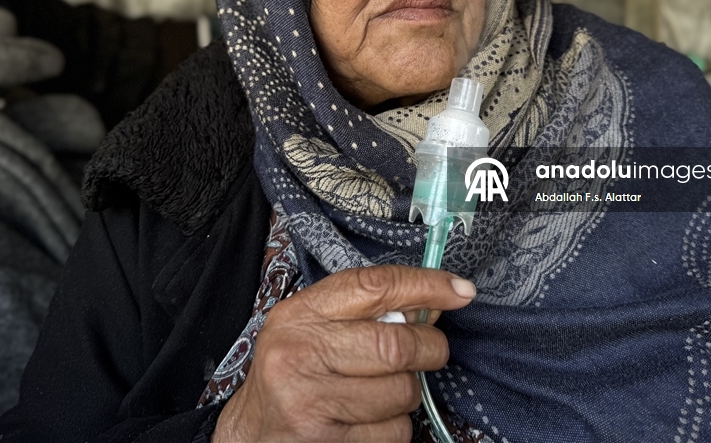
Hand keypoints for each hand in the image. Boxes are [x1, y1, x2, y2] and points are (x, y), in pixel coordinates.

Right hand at [211, 265, 475, 441]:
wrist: (250, 434)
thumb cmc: (292, 374)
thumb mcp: (311, 329)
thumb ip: (361, 312)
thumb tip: (434, 301)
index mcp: (299, 314)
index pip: (372, 286)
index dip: (425, 284)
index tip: (460, 290)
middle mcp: (300, 352)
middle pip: (397, 343)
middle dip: (430, 348)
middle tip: (430, 352)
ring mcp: (311, 400)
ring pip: (402, 391)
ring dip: (407, 394)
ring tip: (382, 392)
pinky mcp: (326, 441)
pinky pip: (394, 432)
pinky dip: (394, 428)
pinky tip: (368, 422)